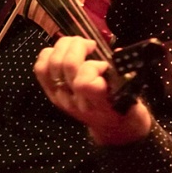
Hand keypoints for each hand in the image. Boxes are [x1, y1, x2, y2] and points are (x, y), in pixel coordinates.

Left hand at [34, 36, 151, 145]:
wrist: (112, 127)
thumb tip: (119, 50)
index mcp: (98, 103)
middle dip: (79, 46)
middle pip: (68, 65)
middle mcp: (77, 101)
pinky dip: (50, 54)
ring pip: (53, 63)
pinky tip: (63, 52)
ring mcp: (61, 97)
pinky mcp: (51, 92)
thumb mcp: (131, 92)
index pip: (84, 82)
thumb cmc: (124, 106)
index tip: (104, 65)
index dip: (93, 67)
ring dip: (65, 47)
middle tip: (91, 45)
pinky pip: (40, 68)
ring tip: (78, 45)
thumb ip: (124, 73)